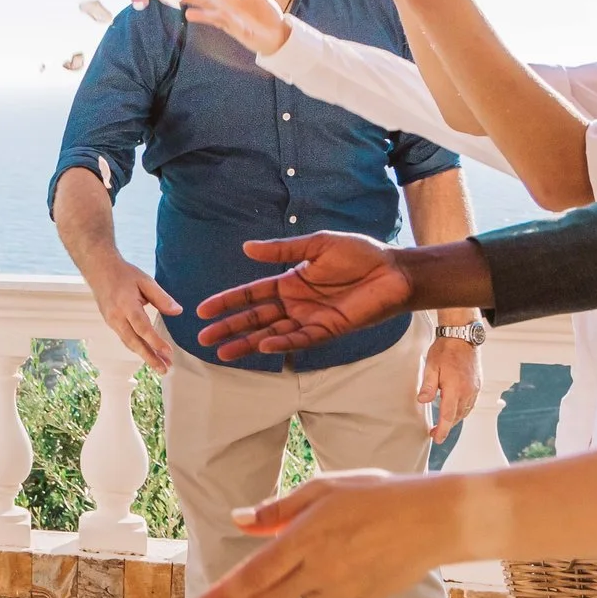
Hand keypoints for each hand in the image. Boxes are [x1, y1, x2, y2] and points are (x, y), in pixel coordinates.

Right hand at [79, 258, 179, 373]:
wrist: (98, 270)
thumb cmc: (123, 274)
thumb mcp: (145, 281)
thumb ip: (162, 298)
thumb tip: (178, 311)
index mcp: (126, 305)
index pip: (142, 328)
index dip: (155, 342)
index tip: (168, 352)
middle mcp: (117, 317)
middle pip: (134, 342)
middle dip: (150, 358)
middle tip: (164, 369)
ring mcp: (111, 321)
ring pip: (129, 343)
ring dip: (145, 356)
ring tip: (160, 366)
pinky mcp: (111, 323)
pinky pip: (125, 338)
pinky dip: (137, 348)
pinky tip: (148, 353)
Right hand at [176, 0, 288, 56]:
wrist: (276, 34)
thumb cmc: (266, 14)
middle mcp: (225, 7)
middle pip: (205, 0)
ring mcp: (228, 19)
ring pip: (211, 14)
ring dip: (201, 14)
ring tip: (188, 14)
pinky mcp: (235, 30)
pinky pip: (227, 23)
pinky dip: (224, 21)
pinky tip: (219, 19)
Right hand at [193, 233, 414, 359]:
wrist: (393, 270)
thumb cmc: (359, 254)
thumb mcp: (317, 245)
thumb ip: (283, 251)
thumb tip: (246, 248)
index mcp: (289, 282)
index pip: (251, 295)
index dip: (228, 302)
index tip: (203, 310)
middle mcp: (295, 303)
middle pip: (255, 318)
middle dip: (229, 328)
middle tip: (203, 339)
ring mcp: (310, 318)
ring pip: (271, 333)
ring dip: (248, 343)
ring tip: (223, 352)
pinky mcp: (329, 329)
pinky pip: (301, 339)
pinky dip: (282, 343)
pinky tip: (263, 345)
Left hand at [193, 469, 458, 597]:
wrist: (436, 520)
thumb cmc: (376, 496)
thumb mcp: (323, 489)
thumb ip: (277, 509)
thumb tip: (238, 520)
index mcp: (307, 539)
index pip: (255, 575)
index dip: (225, 595)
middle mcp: (321, 570)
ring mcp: (343, 590)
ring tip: (256, 592)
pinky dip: (305, 597)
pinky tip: (309, 578)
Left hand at [416, 333, 479, 443]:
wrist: (462, 337)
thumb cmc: (445, 350)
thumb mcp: (431, 367)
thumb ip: (428, 386)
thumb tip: (422, 401)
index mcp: (455, 389)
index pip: (447, 415)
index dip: (442, 429)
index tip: (437, 438)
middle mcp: (468, 392)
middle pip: (457, 416)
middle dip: (446, 426)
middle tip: (434, 432)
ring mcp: (474, 389)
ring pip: (465, 411)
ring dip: (454, 419)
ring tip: (443, 423)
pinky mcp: (477, 385)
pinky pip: (470, 404)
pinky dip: (462, 410)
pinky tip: (454, 410)